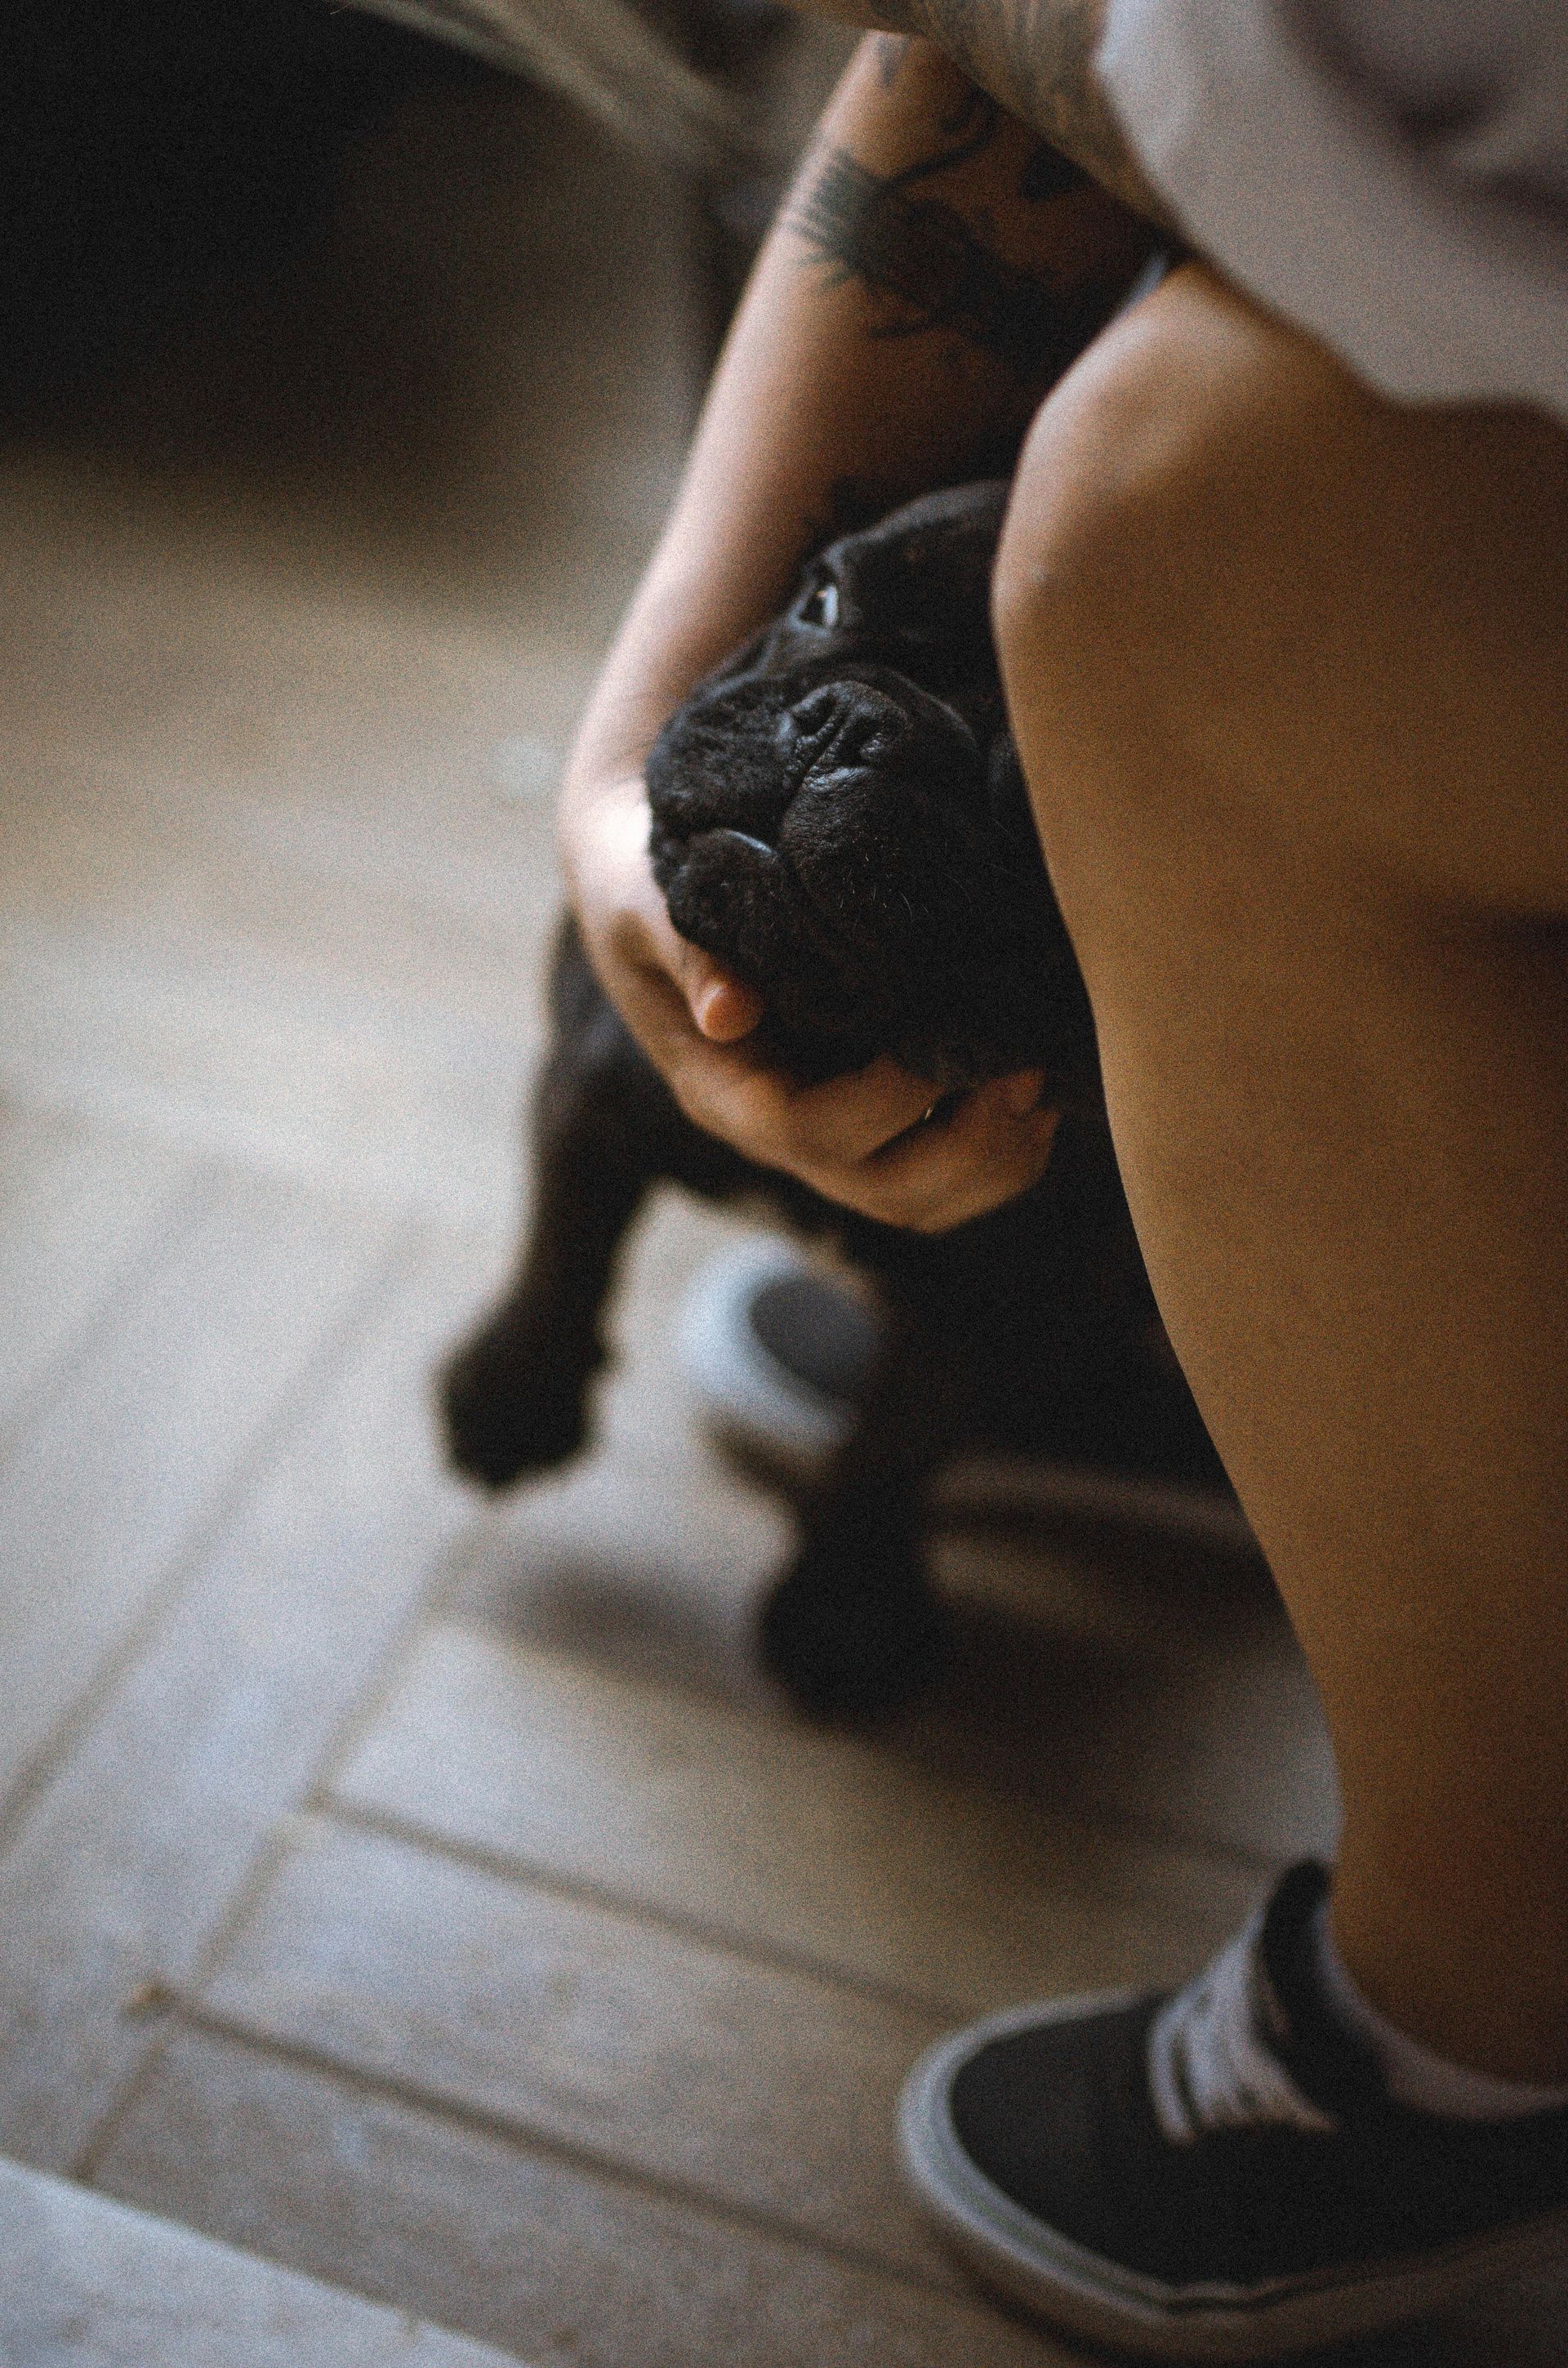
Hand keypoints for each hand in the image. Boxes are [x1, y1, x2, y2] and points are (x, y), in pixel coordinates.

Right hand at [565, 776, 1058, 1230]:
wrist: (647, 873)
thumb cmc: (644, 878)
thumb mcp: (643, 902)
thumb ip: (685, 949)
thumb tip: (729, 1013)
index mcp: (723, 1092)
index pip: (808, 1132)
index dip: (887, 1102)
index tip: (944, 1042)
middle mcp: (779, 1129)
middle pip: (885, 1192)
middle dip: (967, 1149)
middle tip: (1026, 1071)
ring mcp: (830, 1131)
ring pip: (926, 1200)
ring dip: (998, 1160)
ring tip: (1045, 1081)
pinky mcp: (873, 1112)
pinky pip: (948, 1171)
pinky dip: (1003, 1146)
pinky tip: (1040, 1083)